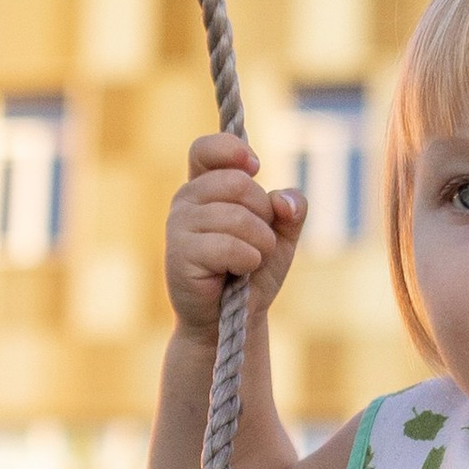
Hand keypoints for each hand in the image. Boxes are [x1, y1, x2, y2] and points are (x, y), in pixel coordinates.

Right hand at [167, 134, 304, 337]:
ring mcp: (178, 225)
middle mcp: (186, 199)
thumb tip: (283, 202)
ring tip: (250, 261)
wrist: (230, 320)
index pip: (205, 148)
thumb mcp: (282, 234)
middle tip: (259, 241)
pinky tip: (238, 272)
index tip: (255, 166)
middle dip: (264, 214)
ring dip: (260, 243)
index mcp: (205, 185)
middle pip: (238, 183)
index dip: (232, 150)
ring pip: (238, 217)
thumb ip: (291, 208)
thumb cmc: (251, 272)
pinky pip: (228, 245)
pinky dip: (247, 260)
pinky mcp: (179, 254)